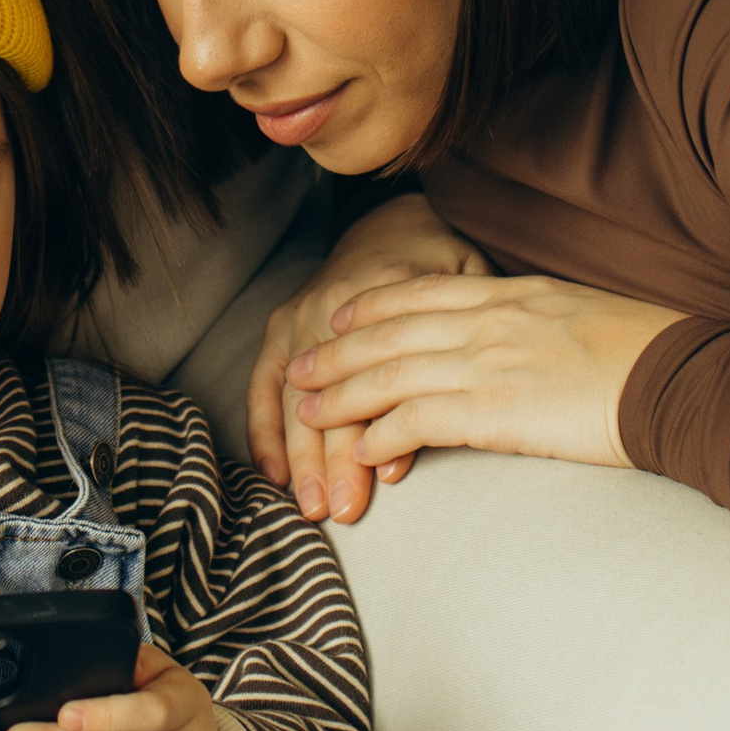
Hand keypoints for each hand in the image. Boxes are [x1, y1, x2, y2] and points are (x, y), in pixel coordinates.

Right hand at [248, 194, 490, 522]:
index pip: (375, 373)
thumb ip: (456, 339)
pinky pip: (261, 383)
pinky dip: (262, 429)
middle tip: (343, 510)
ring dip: (299, 456)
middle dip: (332, 458)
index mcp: (380, 292)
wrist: (394, 220)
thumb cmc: (442, 261)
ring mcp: (299, 316)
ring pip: (292, 397)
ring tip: (311, 506)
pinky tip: (273, 474)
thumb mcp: (468, 281)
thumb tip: (433, 416)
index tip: (386, 475)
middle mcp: (329, 304)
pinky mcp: (281, 326)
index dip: (377, 425)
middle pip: (329, 393)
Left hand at [285, 273, 684, 480]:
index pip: (422, 291)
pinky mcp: (494, 411)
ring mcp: (489, 364)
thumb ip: (538, 320)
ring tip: (307, 414)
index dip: (372, 304)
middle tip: (299, 368)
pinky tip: (358, 450)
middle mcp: (490, 321)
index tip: (339, 312)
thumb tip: (524, 336)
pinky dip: (379, 435)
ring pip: (390, 375)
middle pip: (390, 332)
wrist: (682, 378)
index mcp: (512, 294)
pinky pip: (416, 421)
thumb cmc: (650, 353)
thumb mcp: (583, 314)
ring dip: (342, 396)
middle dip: (336, 351)